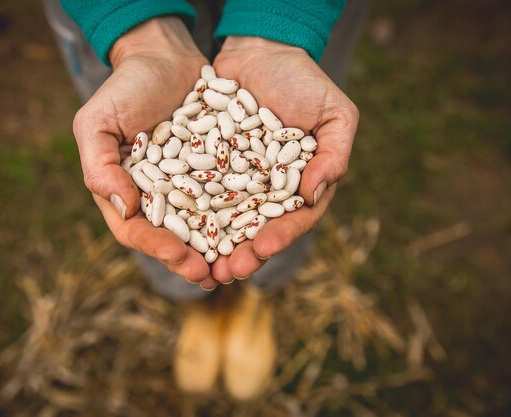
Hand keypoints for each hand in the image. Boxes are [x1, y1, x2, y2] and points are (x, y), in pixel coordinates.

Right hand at [72, 17, 217, 288]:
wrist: (165, 57)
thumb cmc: (125, 88)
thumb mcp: (98, 121)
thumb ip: (100, 166)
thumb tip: (123, 209)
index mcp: (125, 192)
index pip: (136, 231)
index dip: (157, 248)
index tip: (181, 258)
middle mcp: (158, 197)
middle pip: (173, 238)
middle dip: (191, 260)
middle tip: (212, 276)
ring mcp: (189, 187)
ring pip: (204, 226)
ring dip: (220, 249)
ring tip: (239, 265)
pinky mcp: (217, 172)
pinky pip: (229, 198)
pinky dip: (241, 215)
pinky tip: (258, 228)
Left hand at [210, 36, 358, 282]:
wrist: (259, 50)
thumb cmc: (303, 80)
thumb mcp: (335, 113)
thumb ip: (334, 155)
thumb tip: (315, 195)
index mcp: (299, 185)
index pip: (292, 219)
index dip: (279, 236)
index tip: (262, 248)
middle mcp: (265, 190)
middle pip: (254, 229)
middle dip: (241, 253)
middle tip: (226, 272)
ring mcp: (235, 180)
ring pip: (223, 219)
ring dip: (212, 244)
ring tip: (199, 265)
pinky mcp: (206, 166)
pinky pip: (196, 191)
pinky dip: (188, 210)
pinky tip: (175, 228)